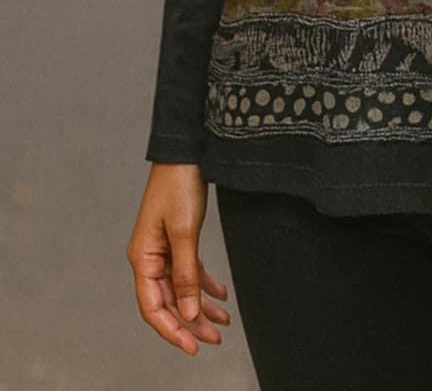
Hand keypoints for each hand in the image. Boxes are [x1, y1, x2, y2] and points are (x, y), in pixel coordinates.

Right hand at [126, 163, 231, 354]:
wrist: (187, 150)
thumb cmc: (179, 184)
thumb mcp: (185, 231)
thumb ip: (186, 274)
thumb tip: (188, 314)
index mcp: (143, 257)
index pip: (153, 307)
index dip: (171, 330)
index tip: (192, 347)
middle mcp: (150, 257)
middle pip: (169, 301)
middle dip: (191, 323)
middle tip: (214, 340)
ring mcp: (164, 248)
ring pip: (181, 288)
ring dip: (200, 307)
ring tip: (222, 323)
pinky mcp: (178, 238)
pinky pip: (189, 270)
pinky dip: (204, 284)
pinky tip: (221, 295)